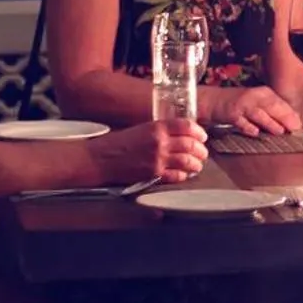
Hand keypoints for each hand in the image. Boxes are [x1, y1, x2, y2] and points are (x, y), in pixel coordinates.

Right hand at [88, 118, 206, 183]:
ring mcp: (157, 159)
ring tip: (198, 165)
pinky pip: (176, 176)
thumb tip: (178, 136)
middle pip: (191, 145)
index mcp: (157, 127)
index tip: (202, 136)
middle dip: (201, 150)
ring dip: (196, 164)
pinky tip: (185, 174)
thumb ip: (160, 131)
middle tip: (203, 152)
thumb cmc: (117, 142)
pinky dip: (184, 175)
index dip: (199, 132)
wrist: (100, 158)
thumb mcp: (141, 129)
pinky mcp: (153, 174)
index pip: (187, 126)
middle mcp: (160, 142)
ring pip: (187, 161)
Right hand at [203, 85, 300, 136]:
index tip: (300, 126)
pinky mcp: (231, 113)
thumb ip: (273, 113)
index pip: (281, 103)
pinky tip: (255, 132)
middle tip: (294, 129)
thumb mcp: (258, 104)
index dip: (292, 115)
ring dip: (270, 123)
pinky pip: (242, 121)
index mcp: (264, 93)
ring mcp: (243, 104)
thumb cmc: (239, 105)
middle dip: (285, 118)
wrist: (214, 101)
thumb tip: (292, 124)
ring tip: (279, 132)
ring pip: (259, 113)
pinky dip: (248, 127)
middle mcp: (255, 96)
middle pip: (273, 106)